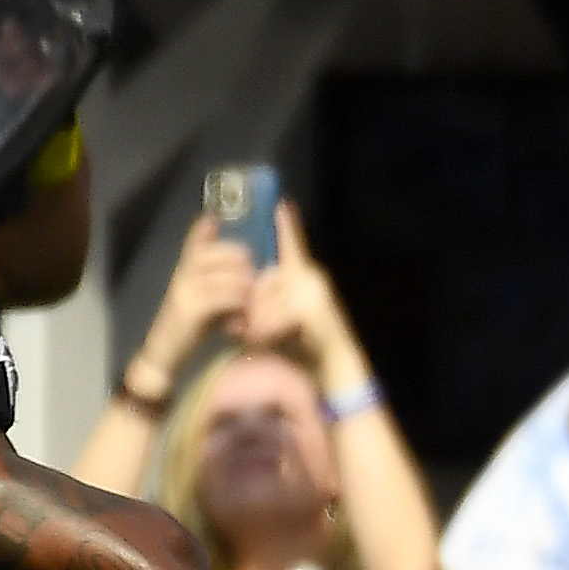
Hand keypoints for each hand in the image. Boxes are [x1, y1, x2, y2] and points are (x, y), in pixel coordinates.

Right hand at [125, 215, 254, 406]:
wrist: (163, 353)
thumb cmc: (189, 328)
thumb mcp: (204, 301)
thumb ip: (220, 284)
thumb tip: (248, 273)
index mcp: (185, 270)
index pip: (196, 242)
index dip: (205, 229)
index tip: (217, 220)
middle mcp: (183, 276)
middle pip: (217, 253)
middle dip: (241, 262)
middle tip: (254, 276)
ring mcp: (184, 291)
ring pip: (224, 276)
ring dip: (243, 286)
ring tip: (251, 300)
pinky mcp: (189, 310)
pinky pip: (221, 297)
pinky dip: (236, 304)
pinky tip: (241, 317)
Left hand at [240, 202, 364, 399]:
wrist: (334, 365)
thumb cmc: (304, 346)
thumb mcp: (275, 323)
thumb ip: (259, 312)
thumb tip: (235, 316)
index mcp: (303, 276)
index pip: (292, 246)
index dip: (287, 226)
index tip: (281, 204)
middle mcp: (310, 277)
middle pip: (262, 283)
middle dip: (249, 309)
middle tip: (241, 330)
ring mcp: (313, 290)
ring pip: (265, 302)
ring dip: (257, 326)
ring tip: (258, 340)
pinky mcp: (312, 307)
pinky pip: (275, 316)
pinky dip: (267, 332)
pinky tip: (269, 342)